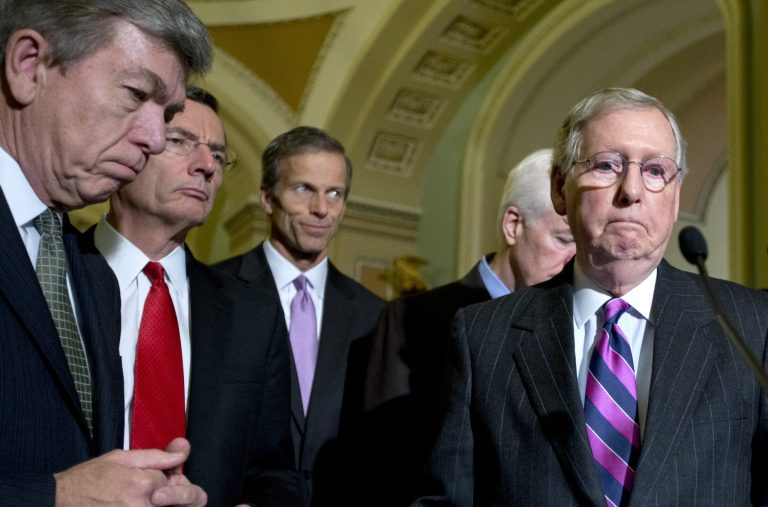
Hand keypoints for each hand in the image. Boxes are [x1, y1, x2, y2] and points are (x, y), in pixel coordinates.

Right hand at [54, 438, 205, 505]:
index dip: (165, 478)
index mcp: (142, 482)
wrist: (59, 501)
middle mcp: (141, 504)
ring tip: (128, 496)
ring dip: (154, 503)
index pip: (172, 480)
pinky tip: (126, 502)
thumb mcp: (121, 458)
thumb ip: (157, 456)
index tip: (150, 478)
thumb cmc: (87, 479)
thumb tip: (182, 452)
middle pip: (172, 500)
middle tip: (142, 491)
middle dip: (166, 494)